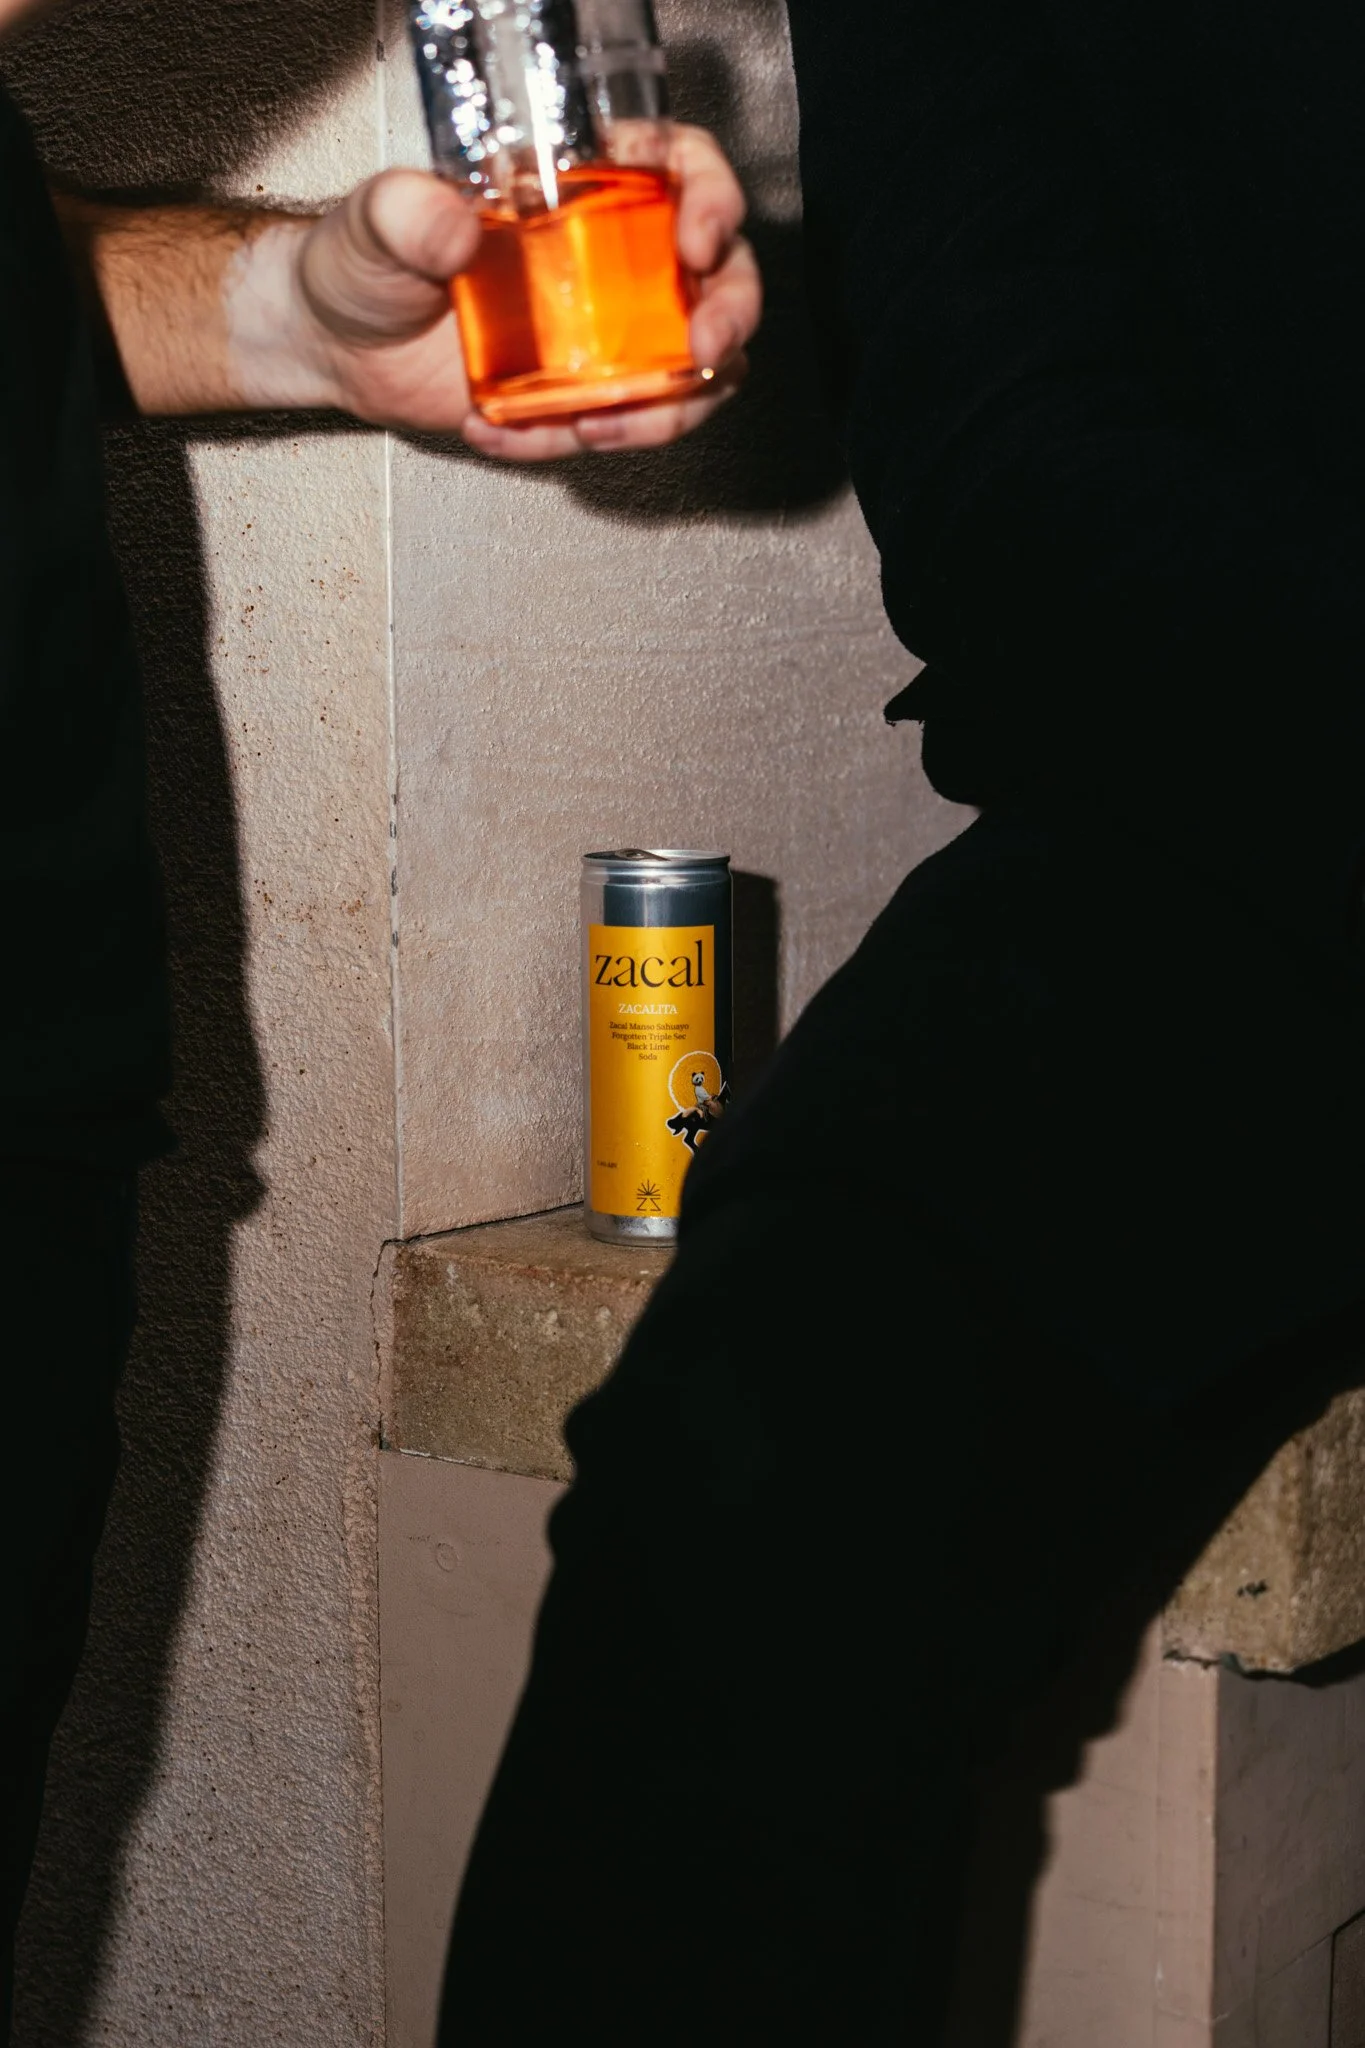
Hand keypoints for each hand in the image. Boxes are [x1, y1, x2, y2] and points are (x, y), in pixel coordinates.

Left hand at [294, 126, 759, 460]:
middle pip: (720, 276)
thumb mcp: (375, 219)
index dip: (712, 197)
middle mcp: (613, 257)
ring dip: (668, 407)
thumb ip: (407, 211)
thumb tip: (455, 225)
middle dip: (729, 315)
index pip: (681, 167)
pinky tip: (501, 430)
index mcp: (584, 186)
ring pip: (693, 369)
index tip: (698, 238)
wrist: (339, 344)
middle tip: (702, 350)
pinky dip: (570, 443)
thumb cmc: (363, 258)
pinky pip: (617, 427)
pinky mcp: (583, 396)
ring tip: (594, 426)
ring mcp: (607, 333)